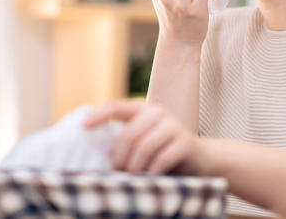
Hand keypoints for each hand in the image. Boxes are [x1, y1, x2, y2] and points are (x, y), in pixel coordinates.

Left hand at [83, 99, 207, 175]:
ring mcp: (173, 125)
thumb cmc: (163, 152)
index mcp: (143, 109)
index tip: (84, 126)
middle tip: (117, 172)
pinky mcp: (186, 142)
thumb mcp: (143, 141)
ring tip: (132, 177)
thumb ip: (124, 140)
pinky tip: (150, 178)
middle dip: (119, 157)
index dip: (100, 115)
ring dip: (134, 166)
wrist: (201, 159)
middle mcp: (158, 112)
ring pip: (144, 147)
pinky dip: (152, 172)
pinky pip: (162, 159)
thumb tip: (98, 148)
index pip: (117, 106)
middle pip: (129, 134)